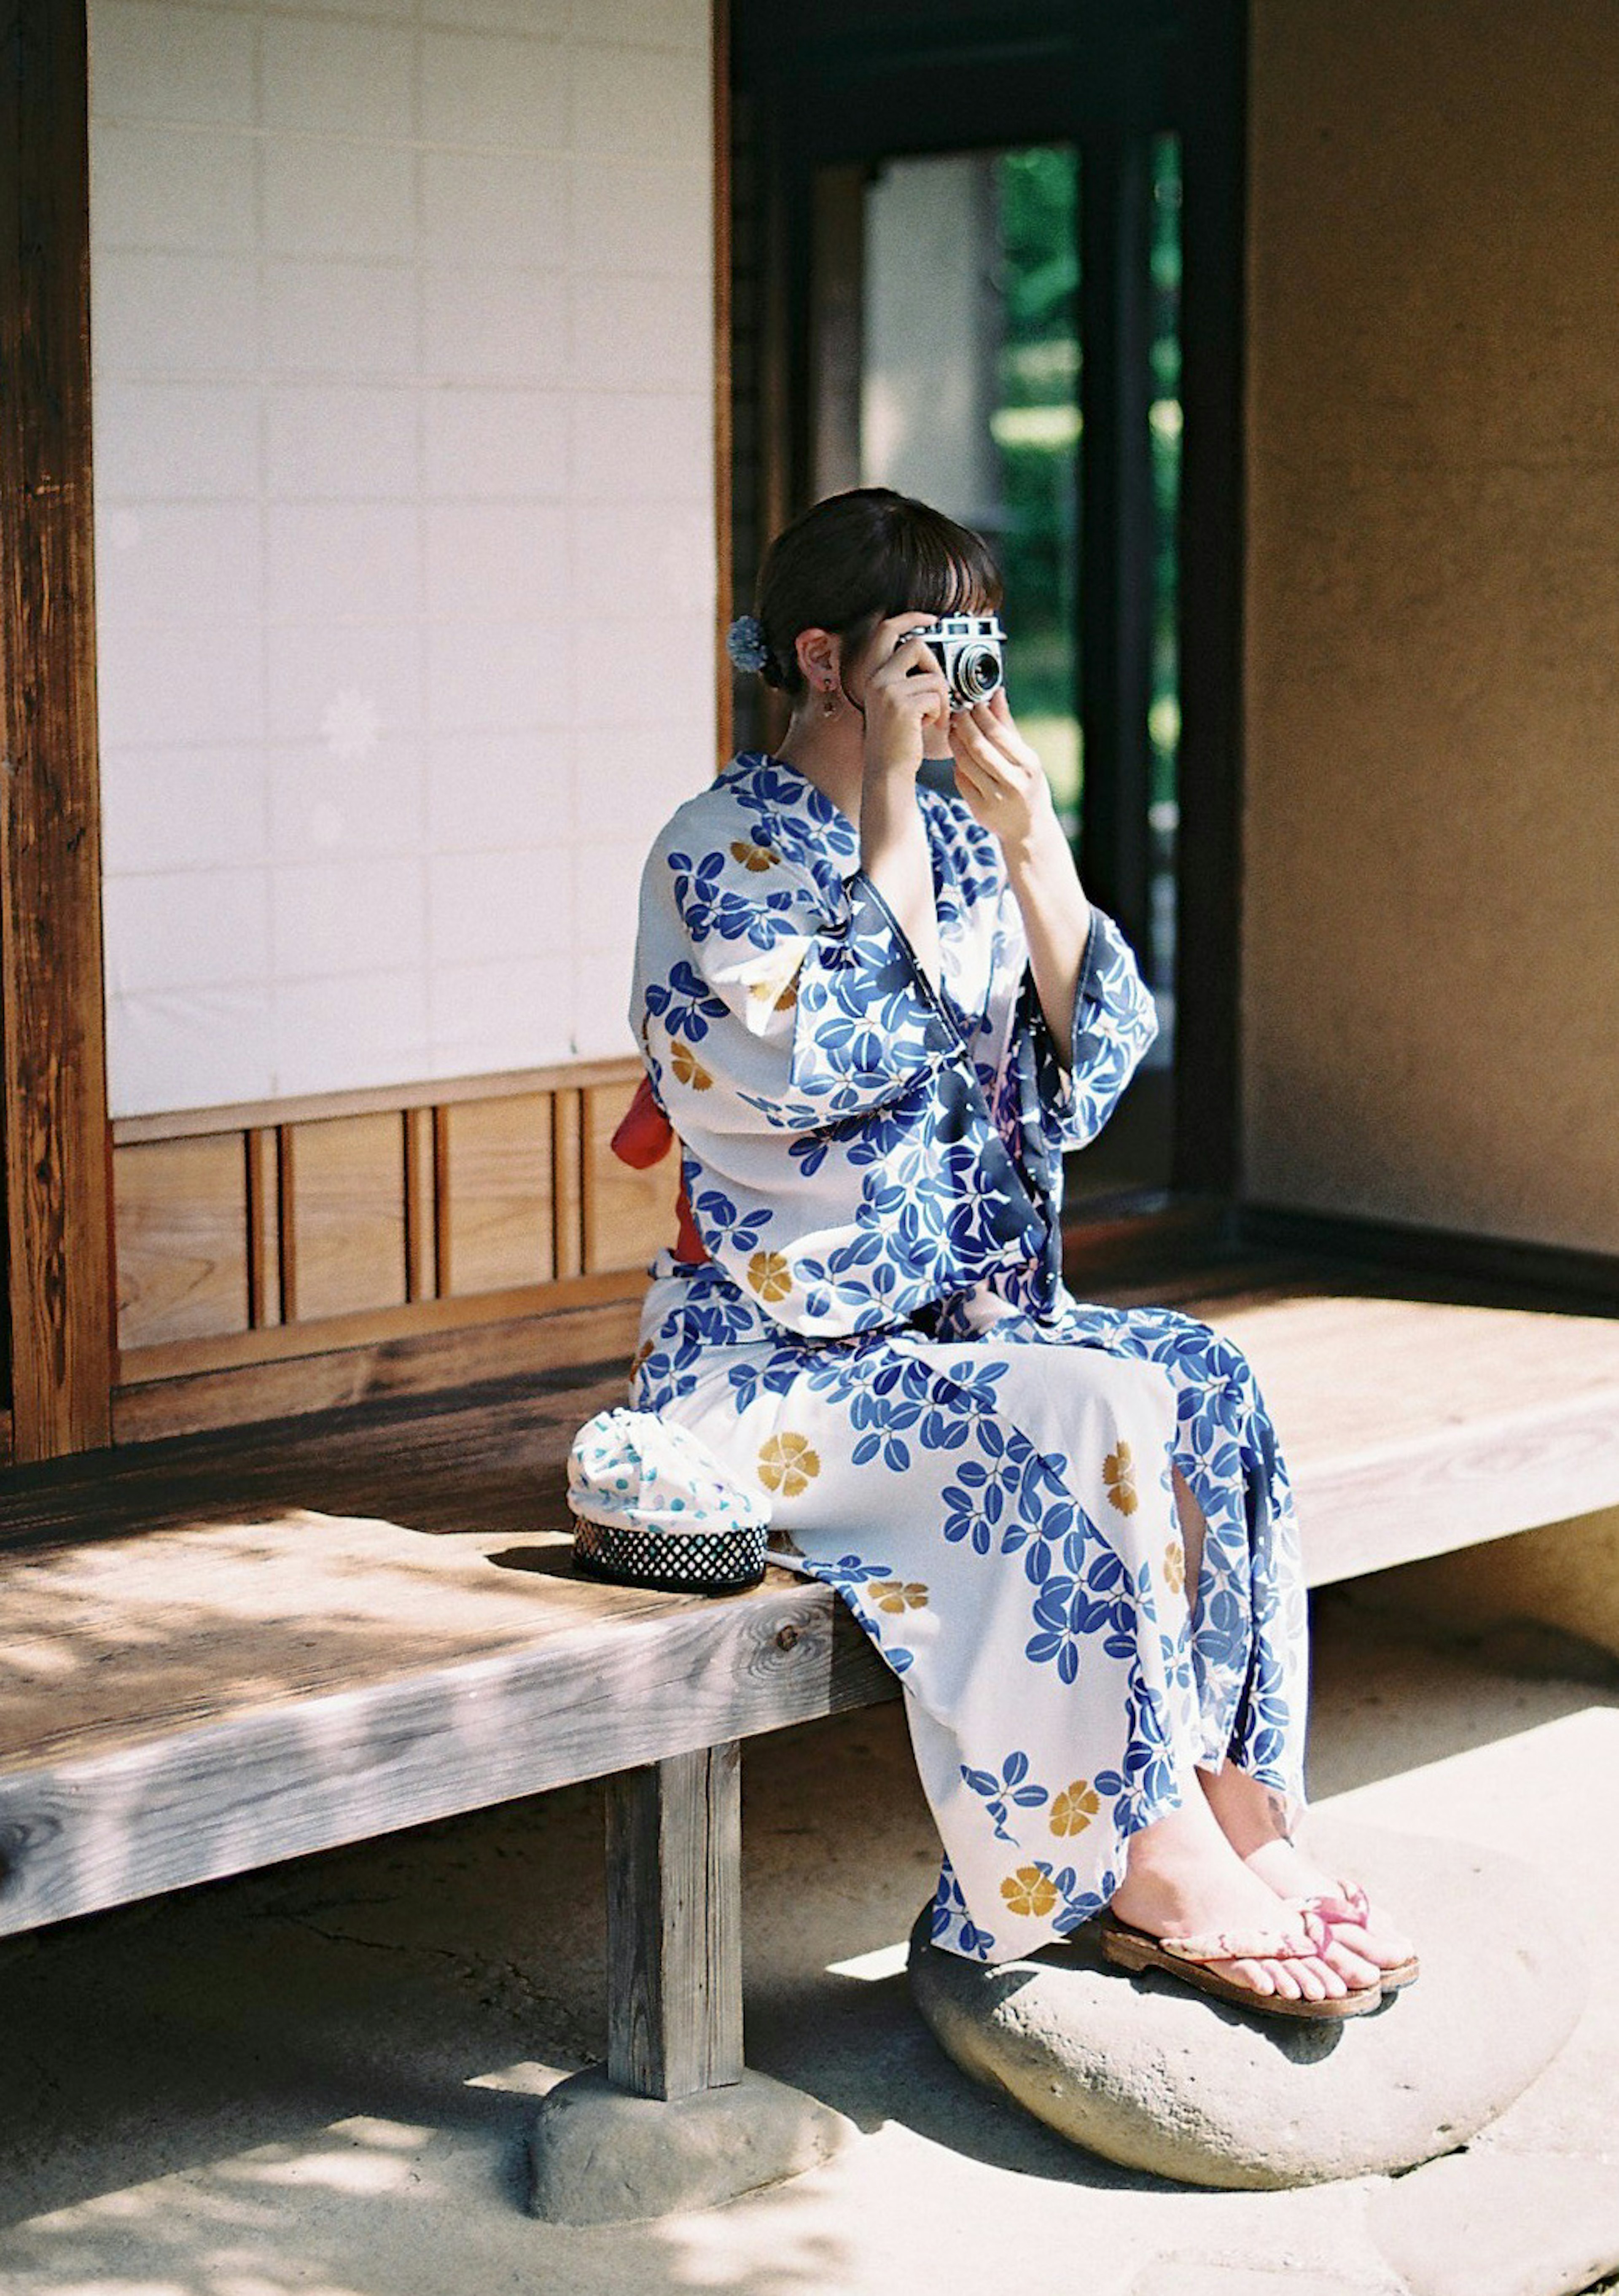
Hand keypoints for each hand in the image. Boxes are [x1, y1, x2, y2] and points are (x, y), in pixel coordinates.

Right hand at [860, 618, 952, 781]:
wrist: (888, 770)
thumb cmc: (898, 741)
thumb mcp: (896, 703)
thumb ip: (908, 679)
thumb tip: (934, 662)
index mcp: (874, 675)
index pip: (887, 631)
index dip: (910, 617)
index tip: (931, 618)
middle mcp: (877, 678)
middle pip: (917, 645)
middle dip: (936, 667)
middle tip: (938, 691)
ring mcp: (888, 691)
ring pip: (934, 676)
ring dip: (942, 699)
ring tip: (933, 718)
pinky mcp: (903, 705)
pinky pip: (937, 696)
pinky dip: (941, 712)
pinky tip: (931, 726)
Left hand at [948, 687, 1061, 859]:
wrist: (1029, 829)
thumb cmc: (1029, 787)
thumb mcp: (1026, 757)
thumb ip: (1008, 726)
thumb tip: (996, 695)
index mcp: (1028, 765)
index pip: (998, 733)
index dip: (981, 715)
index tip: (974, 705)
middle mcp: (1013, 782)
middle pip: (978, 746)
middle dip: (964, 725)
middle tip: (958, 714)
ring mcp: (995, 797)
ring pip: (966, 762)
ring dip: (956, 742)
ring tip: (954, 731)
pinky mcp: (980, 809)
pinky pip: (961, 780)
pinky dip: (957, 765)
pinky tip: (959, 756)